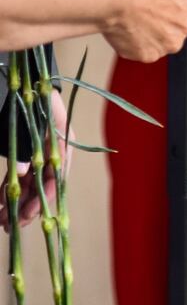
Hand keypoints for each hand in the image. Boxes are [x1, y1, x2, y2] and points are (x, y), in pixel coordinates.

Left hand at [0, 87, 69, 231]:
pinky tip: (0, 203)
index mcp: (62, 140)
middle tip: (13, 224)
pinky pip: (20, 175)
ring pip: (30, 182)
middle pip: (44, 182)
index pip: (58, 173)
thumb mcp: (29, 124)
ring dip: (17, 202)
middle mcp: (53, 149)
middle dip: (29, 205)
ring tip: (3, 221)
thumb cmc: (31, 97)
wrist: (24, 79)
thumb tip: (21, 174)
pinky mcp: (26, 152)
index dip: (46, 194)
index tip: (32, 213)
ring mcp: (39, 151)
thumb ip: (24, 149)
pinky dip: (9, 189)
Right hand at [102, 0, 186, 61]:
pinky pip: (143, 48)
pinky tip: (124, 26)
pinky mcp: (149, 54)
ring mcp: (171, 41)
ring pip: (164, 37)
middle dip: (168, 15)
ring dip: (152, 30)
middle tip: (145, 4)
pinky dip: (134, 41)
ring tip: (132, 14)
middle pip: (182, 21)